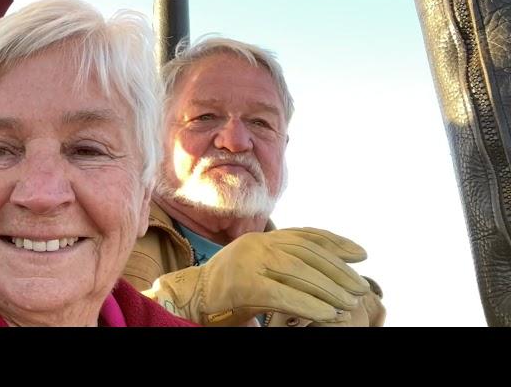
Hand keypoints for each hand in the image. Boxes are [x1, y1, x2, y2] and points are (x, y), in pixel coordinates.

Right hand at [143, 227, 370, 325]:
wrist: (189, 300)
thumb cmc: (228, 290)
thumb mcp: (259, 268)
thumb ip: (283, 262)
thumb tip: (323, 270)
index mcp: (262, 237)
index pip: (306, 235)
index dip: (335, 242)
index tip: (361, 253)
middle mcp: (256, 243)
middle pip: (307, 254)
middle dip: (338, 270)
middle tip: (361, 286)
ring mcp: (247, 262)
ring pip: (298, 272)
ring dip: (329, 289)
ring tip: (351, 302)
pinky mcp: (242, 285)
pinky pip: (282, 295)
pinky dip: (309, 305)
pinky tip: (328, 314)